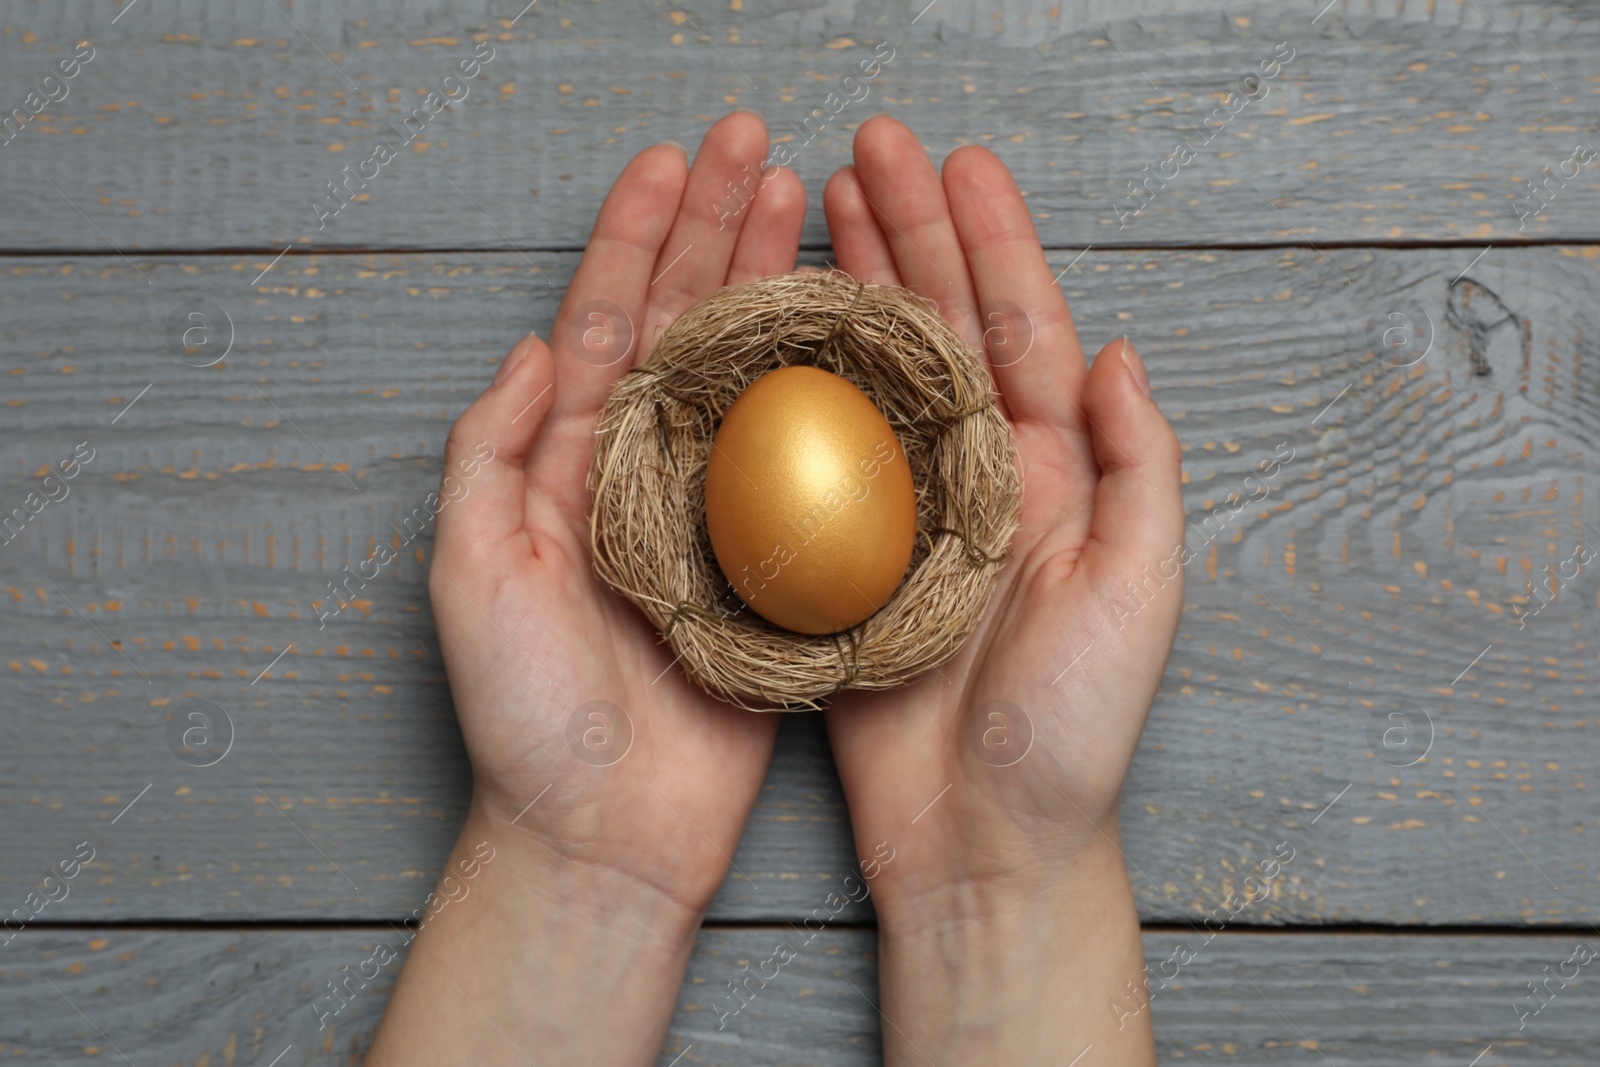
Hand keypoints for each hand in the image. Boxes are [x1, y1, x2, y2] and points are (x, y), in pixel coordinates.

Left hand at [367, 111, 804, 1064]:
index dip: (636, 240)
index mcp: (571, 464)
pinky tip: (858, 334)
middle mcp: (646, 474)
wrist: (603, 833)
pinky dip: (834, 395)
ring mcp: (717, 515)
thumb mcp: (469, 577)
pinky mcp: (775, 566)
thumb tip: (528, 348)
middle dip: (717, 233)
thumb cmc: (525, 717)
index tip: (673, 162)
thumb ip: (486, 457)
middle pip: (687, 328)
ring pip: (754, 377)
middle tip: (757, 148)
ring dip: (775, 288)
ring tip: (808, 208)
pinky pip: (810, 465)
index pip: (605, 324)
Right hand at [821, 115, 1183, 1063]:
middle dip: (910, 233)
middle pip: (943, 329)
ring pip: (876, 374)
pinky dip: (796, 384)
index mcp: (1056, 474)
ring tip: (816, 209)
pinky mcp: (847, 558)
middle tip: (867, 150)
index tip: (955, 164)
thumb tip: (1119, 352)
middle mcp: (982, 477)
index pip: (1022, 329)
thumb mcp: (1136, 598)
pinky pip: (816, 451)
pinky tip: (771, 332)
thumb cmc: (1067, 734)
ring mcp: (908, 512)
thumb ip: (1142, 471)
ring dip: (851, 288)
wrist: (981, 841)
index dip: (990, 241)